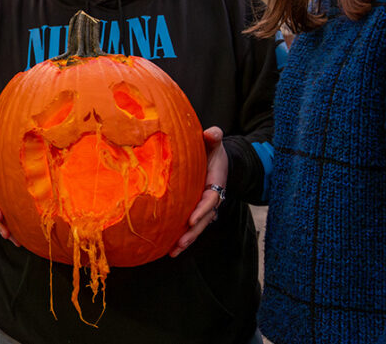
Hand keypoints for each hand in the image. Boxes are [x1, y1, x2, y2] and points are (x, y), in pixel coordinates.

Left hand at [170, 126, 227, 256]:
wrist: (216, 160)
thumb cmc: (212, 151)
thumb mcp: (215, 143)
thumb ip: (214, 138)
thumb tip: (212, 132)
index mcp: (216, 184)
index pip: (210, 200)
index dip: (201, 210)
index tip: (191, 219)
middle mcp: (212, 200)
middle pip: (203, 220)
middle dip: (192, 233)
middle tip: (180, 243)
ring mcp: (204, 208)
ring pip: (196, 228)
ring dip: (186, 240)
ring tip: (173, 252)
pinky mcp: (195, 212)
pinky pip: (189, 227)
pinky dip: (181, 238)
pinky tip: (169, 250)